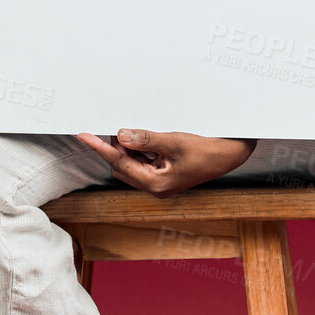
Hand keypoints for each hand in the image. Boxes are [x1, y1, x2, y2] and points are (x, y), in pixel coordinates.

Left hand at [77, 128, 256, 195]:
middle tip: (115, 127)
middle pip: (122, 166)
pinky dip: (139, 150)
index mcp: (155, 184)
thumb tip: (122, 135)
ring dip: (128, 148)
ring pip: (132, 164)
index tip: (84, 135)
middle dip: (115, 148)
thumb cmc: (207, 150)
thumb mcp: (174, 142)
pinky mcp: (165, 174)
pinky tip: (143, 138)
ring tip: (133, 132)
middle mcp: (155, 187)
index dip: (100, 148)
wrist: (230, 155)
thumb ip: (146, 139)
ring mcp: (160, 182)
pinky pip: (143, 162)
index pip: (119, 163)